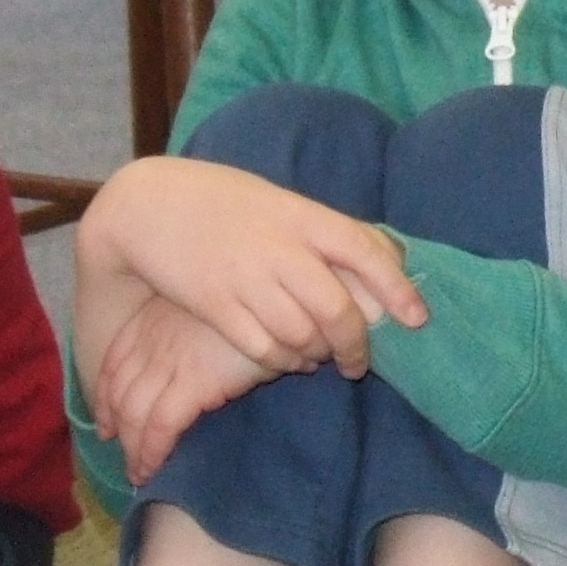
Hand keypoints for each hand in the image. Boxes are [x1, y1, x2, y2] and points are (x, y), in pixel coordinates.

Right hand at [76, 156, 428, 383]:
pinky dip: (283, 360)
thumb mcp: (279, 203)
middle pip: (337, 309)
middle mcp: (279, 247)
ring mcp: (246, 277)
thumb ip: (324, 231)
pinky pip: (264, 347)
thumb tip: (387, 256)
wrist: (149, 204)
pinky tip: (288, 359)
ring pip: (302, 335)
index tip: (417, 318)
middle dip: (356, 345)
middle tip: (360, 363)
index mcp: (301, 215)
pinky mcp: (216, 304)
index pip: (365, 249)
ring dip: (317, 355)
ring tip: (318, 357)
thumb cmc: (224, 202)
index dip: (398, 286)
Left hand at [94, 292, 273, 484]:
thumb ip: (192, 331)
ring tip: (138, 472)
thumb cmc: (255, 306)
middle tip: (119, 452)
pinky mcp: (193, 384)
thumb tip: (197, 359)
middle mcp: (152, 341)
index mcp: (153, 320)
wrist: (280, 300)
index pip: (113, 364)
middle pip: (119, 392)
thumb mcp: (209, 310)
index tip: (106, 421)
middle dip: (115, 427)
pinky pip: (160, 426)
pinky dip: (152, 451)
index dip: (104, 397)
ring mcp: (169, 362)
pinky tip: (153, 468)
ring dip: (132, 449)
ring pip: (134, 414)